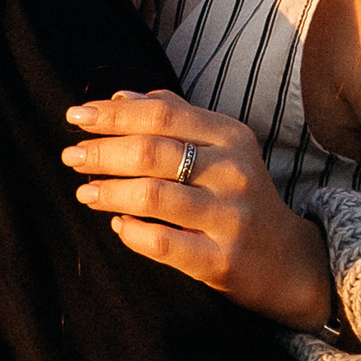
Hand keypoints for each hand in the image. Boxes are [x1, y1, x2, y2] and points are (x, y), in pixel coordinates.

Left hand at [61, 89, 332, 328]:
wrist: (289, 262)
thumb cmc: (237, 196)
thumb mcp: (220, 148)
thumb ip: (172, 117)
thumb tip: (116, 97)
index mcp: (230, 136)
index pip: (162, 112)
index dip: (114, 113)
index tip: (75, 116)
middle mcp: (233, 171)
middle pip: (151, 151)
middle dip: (102, 152)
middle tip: (71, 156)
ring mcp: (229, 217)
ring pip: (152, 195)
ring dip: (108, 191)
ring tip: (84, 192)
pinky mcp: (221, 260)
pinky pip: (163, 244)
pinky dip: (132, 232)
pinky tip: (118, 226)